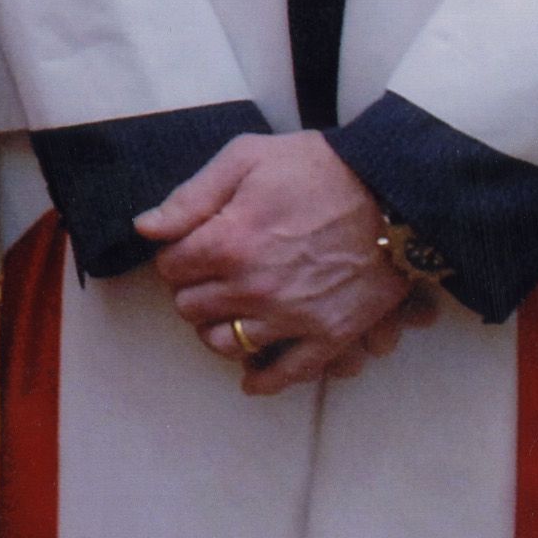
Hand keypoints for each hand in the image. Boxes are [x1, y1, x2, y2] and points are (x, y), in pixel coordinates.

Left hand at [133, 133, 420, 394]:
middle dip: (192, 290)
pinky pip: (285, 374)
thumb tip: (146, 228)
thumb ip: (191, 197)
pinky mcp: (329, 335)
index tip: (190, 248)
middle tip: (208, 276)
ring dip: (217, 328)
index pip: (170, 269)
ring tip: (227, 310)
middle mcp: (254, 287)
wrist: (392, 192)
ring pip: (225, 343)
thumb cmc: (317, 168)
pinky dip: (262, 379)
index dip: (176, 256)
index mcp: (229, 241)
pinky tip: (250, 375)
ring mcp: (292, 316)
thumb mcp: (246, 159)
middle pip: (191, 308)